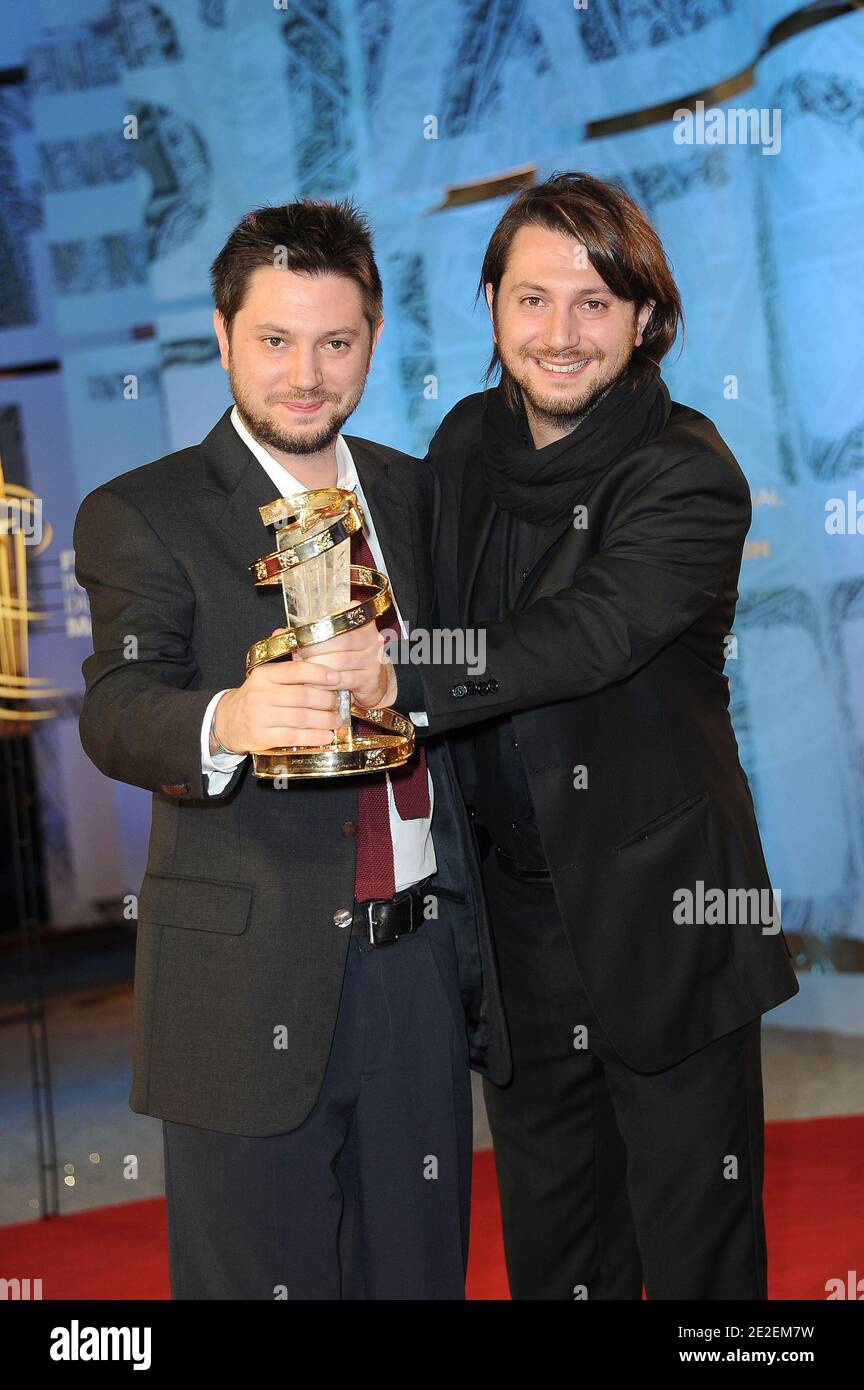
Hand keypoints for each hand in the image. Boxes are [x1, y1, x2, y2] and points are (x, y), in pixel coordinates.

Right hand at [213, 628, 344, 752]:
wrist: (227, 722)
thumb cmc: (255, 697)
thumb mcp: (264, 676)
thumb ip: (284, 660)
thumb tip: (295, 635)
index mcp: (263, 675)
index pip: (294, 670)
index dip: (318, 673)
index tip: (337, 676)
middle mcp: (260, 694)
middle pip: (301, 696)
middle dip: (326, 700)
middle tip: (338, 703)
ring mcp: (260, 716)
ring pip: (300, 717)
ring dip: (324, 720)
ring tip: (336, 721)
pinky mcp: (261, 736)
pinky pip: (293, 737)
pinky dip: (313, 737)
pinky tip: (326, 736)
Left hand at [299, 622, 396, 709]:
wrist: (370, 681)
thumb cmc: (343, 656)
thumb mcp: (327, 641)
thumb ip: (305, 635)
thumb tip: (279, 633)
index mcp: (359, 619)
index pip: (338, 619)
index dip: (317, 630)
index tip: (301, 639)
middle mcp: (371, 636)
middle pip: (339, 640)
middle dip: (315, 650)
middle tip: (299, 657)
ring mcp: (373, 658)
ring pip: (340, 661)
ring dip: (318, 668)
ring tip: (305, 672)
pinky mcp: (370, 679)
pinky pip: (344, 680)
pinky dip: (326, 684)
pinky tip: (315, 685)